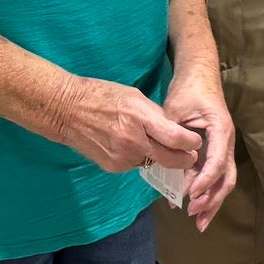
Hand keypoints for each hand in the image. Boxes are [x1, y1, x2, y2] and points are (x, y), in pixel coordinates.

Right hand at [47, 75, 200, 175]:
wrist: (67, 110)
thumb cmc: (102, 96)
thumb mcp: (134, 96)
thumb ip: (156, 116)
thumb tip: (175, 131)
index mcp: (140, 118)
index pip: (176, 139)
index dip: (191, 143)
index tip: (196, 141)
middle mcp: (133, 141)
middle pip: (170, 159)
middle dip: (184, 159)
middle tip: (190, 155)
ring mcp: (122, 157)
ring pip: (153, 163)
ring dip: (159, 157)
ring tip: (155, 145)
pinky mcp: (114, 167)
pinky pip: (136, 165)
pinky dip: (139, 158)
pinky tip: (131, 146)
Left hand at [161, 67, 235, 230]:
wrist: (198, 74)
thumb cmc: (188, 89)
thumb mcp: (175, 109)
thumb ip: (172, 136)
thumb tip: (165, 163)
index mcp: (220, 130)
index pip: (217, 162)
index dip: (205, 181)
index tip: (191, 195)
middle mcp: (225, 142)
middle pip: (226, 178)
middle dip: (211, 200)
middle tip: (193, 214)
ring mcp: (221, 148)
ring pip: (221, 181)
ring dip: (211, 202)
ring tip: (198, 222)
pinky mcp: (212, 151)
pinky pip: (211, 175)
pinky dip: (203, 191)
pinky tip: (191, 204)